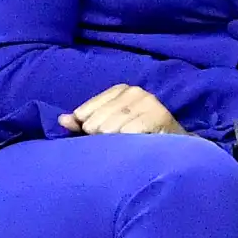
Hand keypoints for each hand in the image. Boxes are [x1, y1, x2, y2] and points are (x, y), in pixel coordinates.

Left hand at [59, 84, 186, 135]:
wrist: (175, 148)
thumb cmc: (136, 137)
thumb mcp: (106, 128)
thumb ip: (83, 124)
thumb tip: (62, 119)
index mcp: (120, 89)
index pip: (85, 112)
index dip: (87, 130)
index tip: (97, 138)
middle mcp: (134, 91)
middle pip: (96, 122)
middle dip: (100, 138)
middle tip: (115, 145)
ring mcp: (147, 101)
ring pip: (111, 129)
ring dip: (115, 144)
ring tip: (125, 147)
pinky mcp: (158, 115)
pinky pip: (129, 134)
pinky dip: (129, 144)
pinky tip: (135, 146)